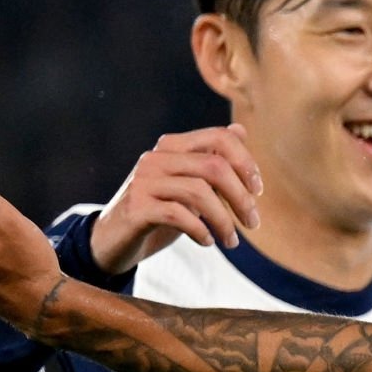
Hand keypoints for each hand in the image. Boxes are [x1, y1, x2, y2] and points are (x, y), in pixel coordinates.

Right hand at [90, 124, 262, 272]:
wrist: (113, 240)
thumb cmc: (159, 212)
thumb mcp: (189, 185)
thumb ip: (212, 160)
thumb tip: (241, 130)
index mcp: (172, 146)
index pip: (220, 137)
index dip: (246, 162)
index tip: (258, 191)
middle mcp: (156, 157)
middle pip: (214, 166)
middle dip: (241, 197)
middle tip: (253, 223)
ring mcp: (143, 181)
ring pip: (199, 192)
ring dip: (224, 221)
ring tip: (231, 241)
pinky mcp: (135, 207)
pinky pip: (178, 214)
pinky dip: (200, 229)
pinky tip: (207, 242)